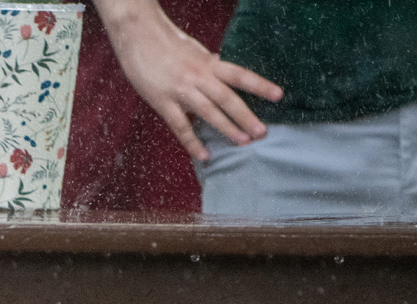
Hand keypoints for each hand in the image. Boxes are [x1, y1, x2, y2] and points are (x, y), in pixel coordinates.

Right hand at [96, 0, 282, 161]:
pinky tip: (205, 155)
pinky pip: (181, 127)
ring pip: (209, 112)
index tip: (278, 96)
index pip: (240, 75)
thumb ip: (207, 64)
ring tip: (243, 142)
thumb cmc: (164, 42)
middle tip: (262, 133)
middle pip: (228, 98)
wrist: (138, 35)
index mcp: (208, 63)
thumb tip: (219, 68)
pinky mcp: (163, 102)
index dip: (260, 85)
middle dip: (246, 116)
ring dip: (227, 128)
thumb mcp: (192, 51)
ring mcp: (181, 90)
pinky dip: (193, 143)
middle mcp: (198, 76)